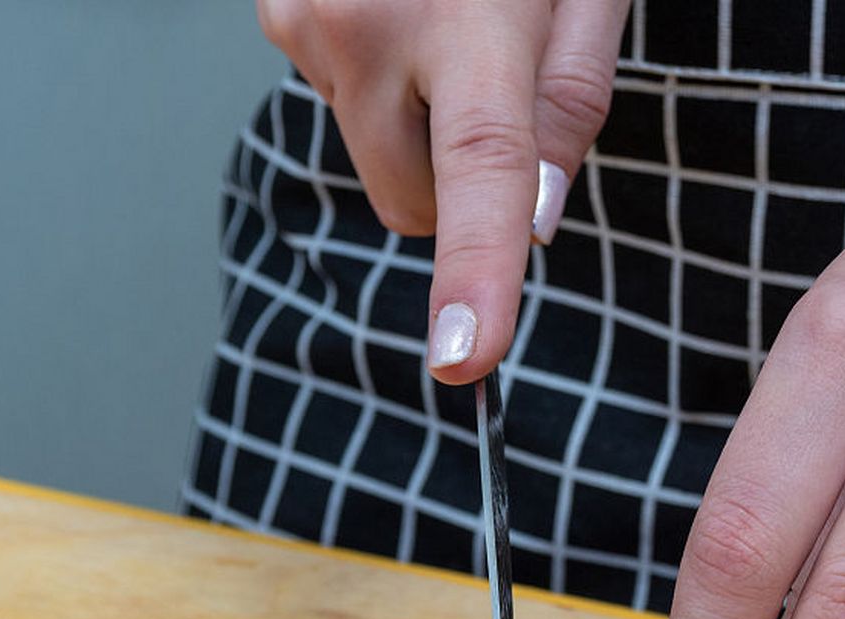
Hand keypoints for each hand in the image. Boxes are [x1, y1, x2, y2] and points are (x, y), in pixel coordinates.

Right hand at [256, 0, 629, 381]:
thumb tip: (535, 220)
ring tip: (442, 13)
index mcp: (467, 17)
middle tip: (494, 73)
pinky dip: (376, 75)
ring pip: (373, 156)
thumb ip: (570, 101)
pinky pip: (338, 98)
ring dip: (414, 119)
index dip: (475, 272)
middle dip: (458, 179)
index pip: (479, 172)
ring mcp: (304, 24)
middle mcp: (365, 28)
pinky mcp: (275, 16)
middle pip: (413, 201)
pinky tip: (399, 2)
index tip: (464, 357)